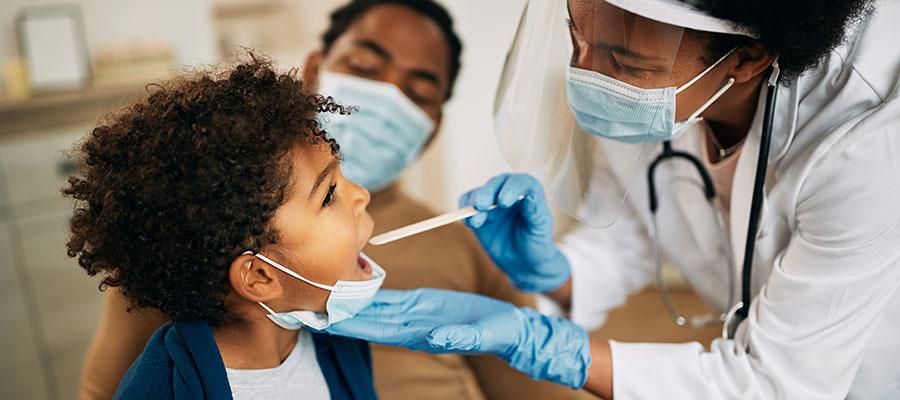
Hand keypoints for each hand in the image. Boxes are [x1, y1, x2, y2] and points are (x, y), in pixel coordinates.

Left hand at [324, 288, 590, 388]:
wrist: (513, 329)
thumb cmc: (501, 334)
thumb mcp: (484, 334)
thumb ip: (460, 338)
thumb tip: (436, 340)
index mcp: (423, 334)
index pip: (378, 330)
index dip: (351, 325)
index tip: (325, 321)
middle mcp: (413, 326)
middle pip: (369, 319)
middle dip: (340, 314)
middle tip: (309, 305)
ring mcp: (417, 315)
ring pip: (376, 308)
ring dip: (351, 303)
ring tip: (324, 294)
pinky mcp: (425, 303)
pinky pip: (392, 298)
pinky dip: (372, 294)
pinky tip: (356, 287)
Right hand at [459, 173, 570, 291]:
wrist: (523, 261)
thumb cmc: (536, 242)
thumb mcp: (540, 228)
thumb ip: (535, 211)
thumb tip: (530, 195)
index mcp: (529, 191)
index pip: (520, 183)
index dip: (511, 189)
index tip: (503, 203)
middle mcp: (508, 190)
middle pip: (495, 184)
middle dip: (486, 193)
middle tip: (481, 205)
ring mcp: (491, 201)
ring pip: (478, 194)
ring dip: (473, 204)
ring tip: (475, 221)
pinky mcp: (478, 212)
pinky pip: (466, 205)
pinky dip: (464, 213)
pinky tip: (468, 224)